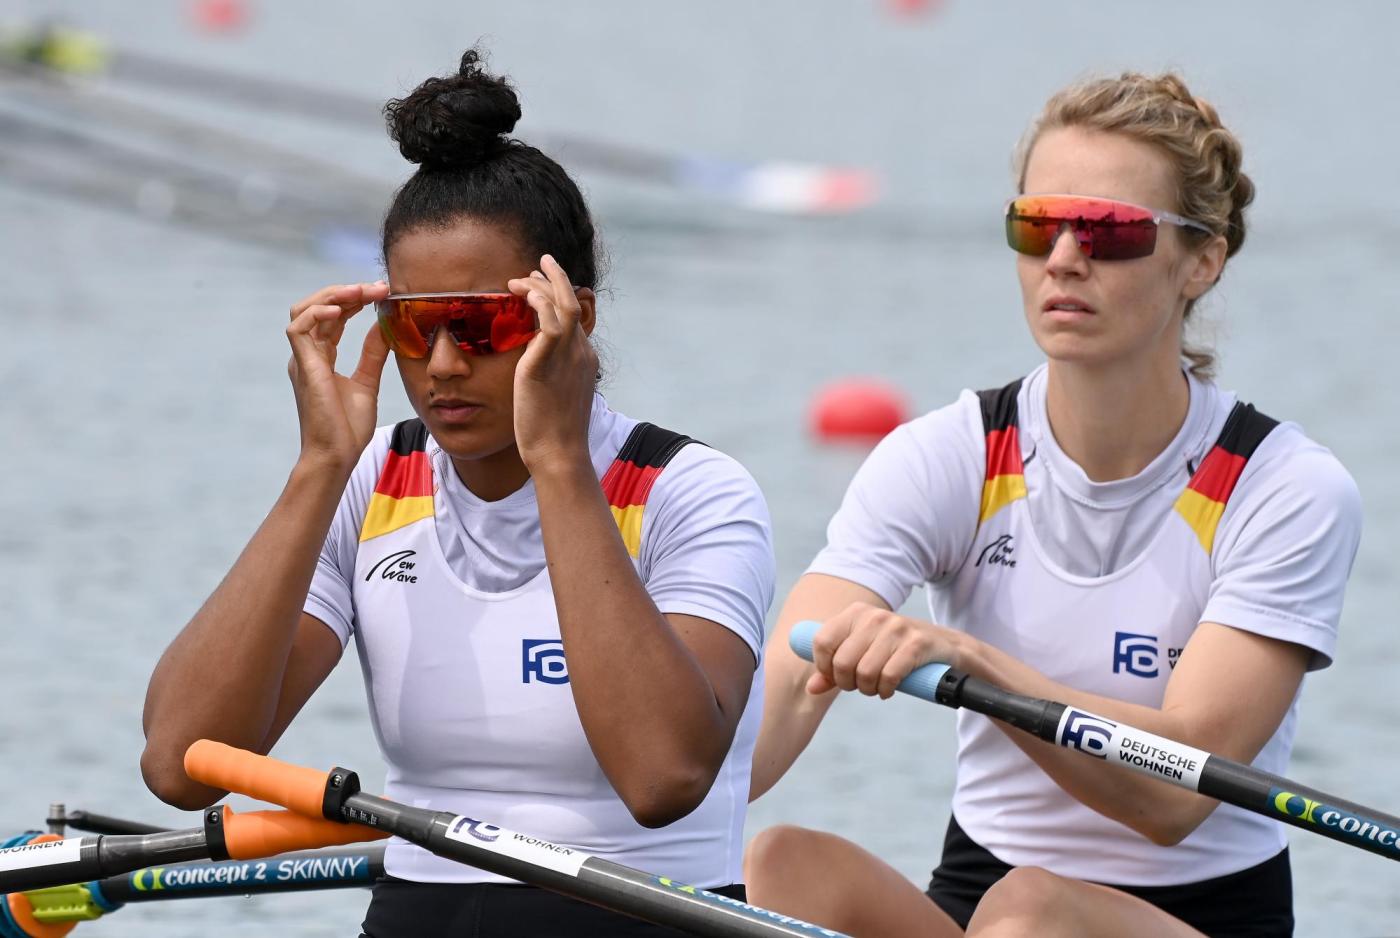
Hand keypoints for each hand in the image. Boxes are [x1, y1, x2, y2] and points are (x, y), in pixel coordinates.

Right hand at [286, 281, 391, 468]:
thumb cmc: (348, 428)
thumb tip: (383, 327)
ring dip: (333, 295)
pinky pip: (299, 328)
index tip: (382, 292)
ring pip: (305, 310)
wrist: (337, 455)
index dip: (355, 300)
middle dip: (347, 292)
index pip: (333, 317)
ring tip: (361, 292)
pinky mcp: (302, 367)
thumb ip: (372, 354)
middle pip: (318, 307)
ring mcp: (302, 360)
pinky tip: (343, 310)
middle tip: (377, 286)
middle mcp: (307, 354)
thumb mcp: (367, 382)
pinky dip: (318, 313)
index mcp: (321, 357)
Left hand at [507, 255, 597, 475]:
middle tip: (537, 265)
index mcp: (585, 359)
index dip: (559, 296)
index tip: (540, 287)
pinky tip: (520, 293)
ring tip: (518, 278)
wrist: (558, 454)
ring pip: (562, 303)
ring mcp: (568, 356)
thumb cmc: (554, 434)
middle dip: (556, 278)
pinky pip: (549, 320)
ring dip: (542, 284)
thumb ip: (550, 375)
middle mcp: (581, 352)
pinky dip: (537, 301)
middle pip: (573, 302)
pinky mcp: (547, 363)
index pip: (575, 317)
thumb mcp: (556, 397)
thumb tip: (534, 368)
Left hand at [807, 603, 963, 697]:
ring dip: (869, 689)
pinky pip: (889, 676)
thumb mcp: (862, 652)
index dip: (825, 667)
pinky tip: (889, 689)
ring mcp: (896, 628)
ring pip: (865, 673)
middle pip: (842, 663)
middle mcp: (874, 616)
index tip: (837, 677)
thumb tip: (811, 688)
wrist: (944, 646)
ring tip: (876, 687)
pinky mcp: (916, 644)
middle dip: (849, 684)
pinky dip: (886, 690)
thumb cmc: (895, 650)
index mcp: (855, 613)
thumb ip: (834, 669)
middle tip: (861, 685)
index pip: (822, 642)